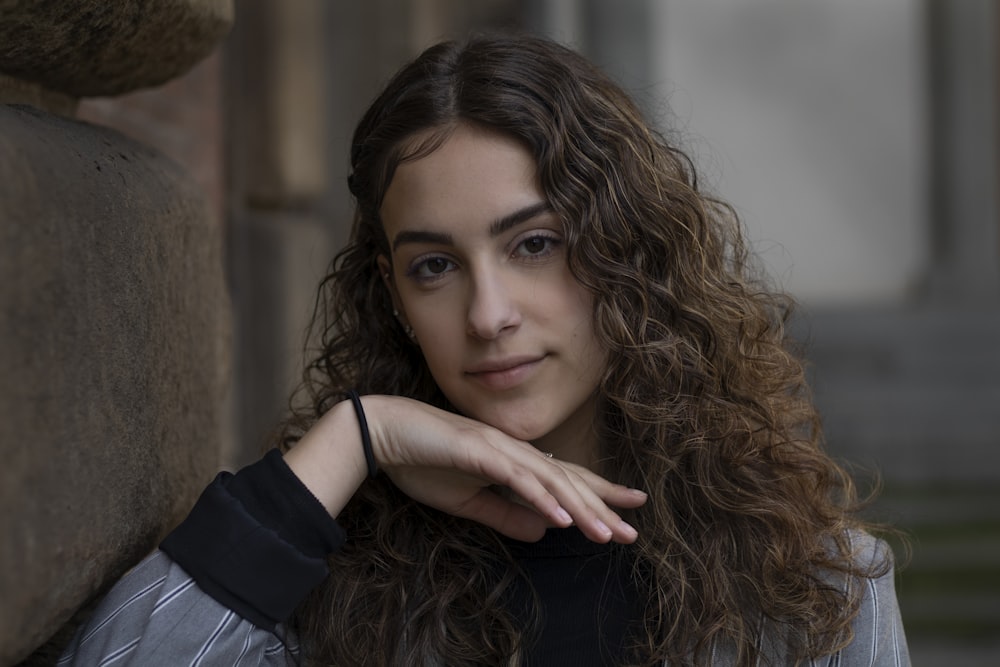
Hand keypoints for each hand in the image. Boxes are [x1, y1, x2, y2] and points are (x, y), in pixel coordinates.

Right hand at [363, 395, 646, 543]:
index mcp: (513, 461)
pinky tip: (562, 520)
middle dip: (602, 506)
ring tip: (606, 534)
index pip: (563, 481)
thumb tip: (544, 533)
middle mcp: (514, 451)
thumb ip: (506, 515)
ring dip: (580, 509)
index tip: (627, 516)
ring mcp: (498, 449)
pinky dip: (542, 499)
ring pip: (550, 482)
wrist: (383, 435)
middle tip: (634, 532)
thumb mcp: (468, 501)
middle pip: (567, 481)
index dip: (597, 496)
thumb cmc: (422, 463)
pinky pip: (517, 480)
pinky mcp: (479, 453)